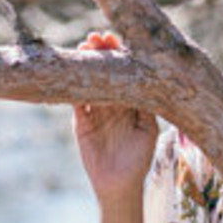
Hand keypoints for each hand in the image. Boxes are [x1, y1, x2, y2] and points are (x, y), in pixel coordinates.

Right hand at [72, 31, 157, 200]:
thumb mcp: (149, 130)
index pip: (124, 71)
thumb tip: (146, 79)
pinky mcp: (81, 121)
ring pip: (88, 81)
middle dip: (100, 52)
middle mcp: (113, 102)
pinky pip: (76, 101)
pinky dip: (73, 87)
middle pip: (104, 71)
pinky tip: (73, 72)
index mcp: (131, 101)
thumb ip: (146, 106)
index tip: (114, 38)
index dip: (119, 54)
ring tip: (83, 48)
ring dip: (85, 64)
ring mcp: (95, 110)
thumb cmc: (139, 159)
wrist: (120, 184)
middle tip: (95, 37)